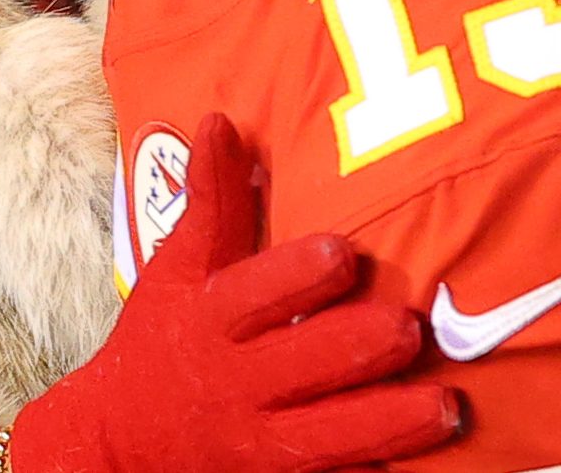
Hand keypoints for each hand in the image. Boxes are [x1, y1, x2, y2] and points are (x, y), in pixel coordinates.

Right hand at [6, 115, 460, 472]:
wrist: (115, 446)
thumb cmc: (157, 343)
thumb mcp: (172, 272)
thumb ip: (210, 204)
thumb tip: (221, 122)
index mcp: (210, 319)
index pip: (253, 293)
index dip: (298, 273)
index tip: (344, 251)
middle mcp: (236, 380)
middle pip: (302, 363)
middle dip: (358, 346)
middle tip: (408, 328)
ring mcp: (260, 439)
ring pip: (332, 432)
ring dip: (391, 419)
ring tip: (445, 406)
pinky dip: (375, 467)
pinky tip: (425, 462)